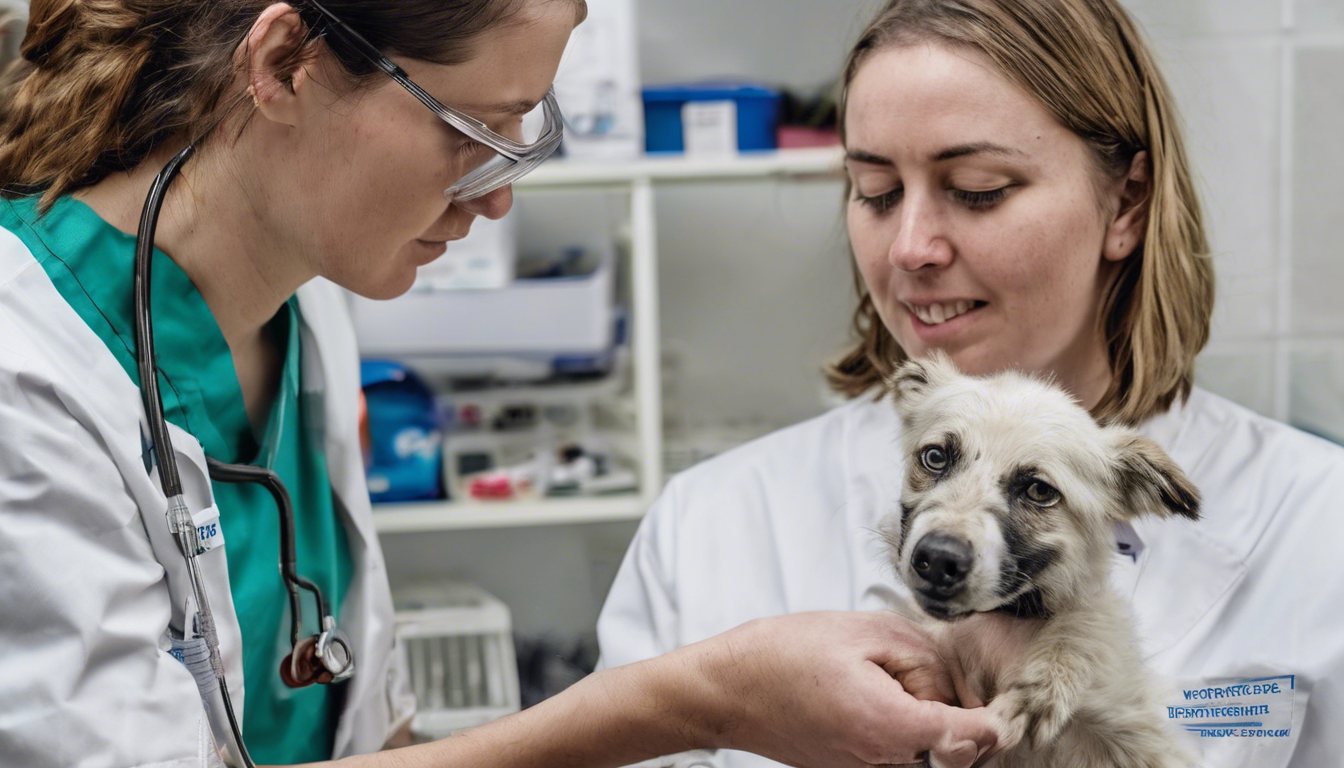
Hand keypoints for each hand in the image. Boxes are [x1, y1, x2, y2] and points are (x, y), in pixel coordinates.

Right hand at [670, 611, 997, 767]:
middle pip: (951, 744)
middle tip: (911, 668)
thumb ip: (922, 658)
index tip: (1000, 699)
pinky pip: (892, 752)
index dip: (993, 716)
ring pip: (922, 748)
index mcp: (891, 725)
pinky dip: (894, 726)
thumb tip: (953, 685)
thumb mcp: (862, 631)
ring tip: (878, 677)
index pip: (972, 736)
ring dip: (919, 716)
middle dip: (949, 707)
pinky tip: (864, 692)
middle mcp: (882, 761)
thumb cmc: (781, 656)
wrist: (726, 691)